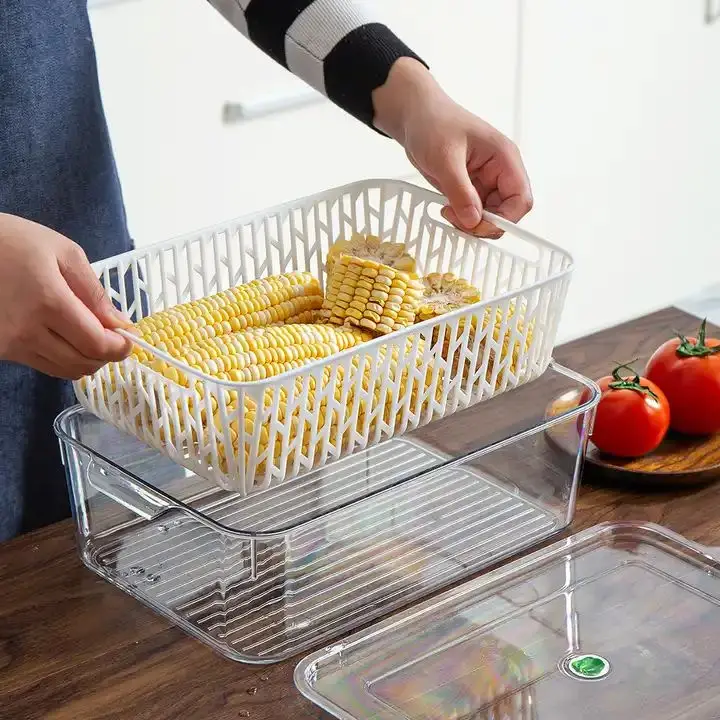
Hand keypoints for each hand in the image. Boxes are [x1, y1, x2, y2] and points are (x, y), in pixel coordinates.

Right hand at [0, 213, 132, 379]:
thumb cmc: (12, 241)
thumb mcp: (63, 252)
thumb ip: (94, 292)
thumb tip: (119, 323)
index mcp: (49, 302)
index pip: (96, 344)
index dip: (119, 348)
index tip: (128, 339)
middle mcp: (27, 330)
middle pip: (82, 363)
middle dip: (106, 355)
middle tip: (113, 338)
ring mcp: (9, 344)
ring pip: (63, 370)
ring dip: (85, 360)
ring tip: (89, 336)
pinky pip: (42, 364)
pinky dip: (62, 358)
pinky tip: (63, 336)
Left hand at [373, 58, 532, 237]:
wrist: (415, 117)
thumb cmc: (433, 124)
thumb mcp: (445, 158)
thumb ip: (460, 192)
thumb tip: (473, 221)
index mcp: (504, 158)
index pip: (521, 199)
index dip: (505, 218)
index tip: (479, 225)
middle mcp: (500, 172)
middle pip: (507, 212)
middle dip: (484, 223)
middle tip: (457, 221)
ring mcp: (485, 182)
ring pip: (489, 217)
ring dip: (471, 223)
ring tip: (448, 212)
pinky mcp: (471, 189)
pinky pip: (473, 213)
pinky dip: (462, 218)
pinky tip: (446, 209)